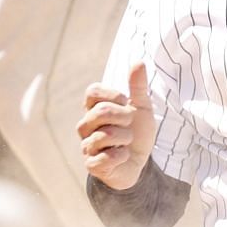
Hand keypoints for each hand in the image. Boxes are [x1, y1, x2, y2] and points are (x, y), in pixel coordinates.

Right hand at [78, 60, 155, 189]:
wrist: (139, 163)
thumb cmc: (136, 133)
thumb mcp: (141, 108)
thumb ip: (138, 86)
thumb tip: (139, 62)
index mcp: (94, 109)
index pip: (92, 91)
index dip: (112, 95)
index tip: (124, 102)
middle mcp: (85, 126)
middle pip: (101, 111)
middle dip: (124, 118)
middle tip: (129, 125)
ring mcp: (86, 146)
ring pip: (105, 135)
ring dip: (125, 139)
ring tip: (126, 143)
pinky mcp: (92, 165)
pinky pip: (106, 157)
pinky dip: (122, 156)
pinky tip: (122, 156)